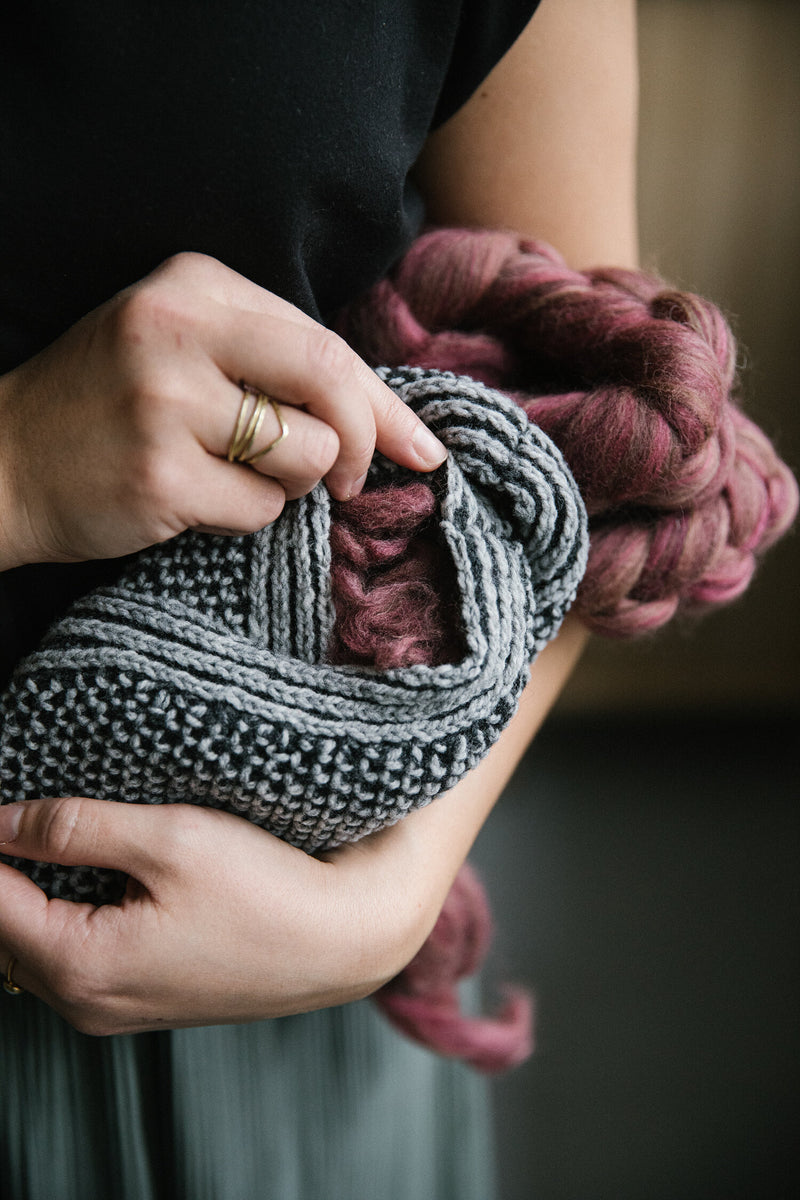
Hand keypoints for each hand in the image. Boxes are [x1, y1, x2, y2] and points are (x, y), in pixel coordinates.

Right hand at [0, 252, 445, 569]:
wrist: (6, 461)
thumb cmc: (113, 407)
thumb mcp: (186, 348)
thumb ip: (278, 363)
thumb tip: (396, 424)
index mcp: (196, 285)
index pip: (327, 342)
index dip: (384, 403)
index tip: (422, 448)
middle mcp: (179, 328)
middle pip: (330, 381)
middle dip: (361, 442)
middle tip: (349, 482)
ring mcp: (165, 402)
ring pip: (306, 454)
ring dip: (290, 485)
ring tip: (227, 474)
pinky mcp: (159, 474)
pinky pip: (262, 510)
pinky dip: (245, 517)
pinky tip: (193, 499)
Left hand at [0, 797, 430, 1033]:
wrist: (346, 939)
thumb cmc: (269, 891)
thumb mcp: (170, 840)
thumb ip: (72, 828)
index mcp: (81, 965)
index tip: (1, 795)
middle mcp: (87, 1003)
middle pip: (4, 930)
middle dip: (3, 869)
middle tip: (19, 811)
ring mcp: (116, 1008)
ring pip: (35, 946)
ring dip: (29, 893)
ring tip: (45, 833)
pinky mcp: (145, 999)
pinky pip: (73, 957)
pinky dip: (62, 913)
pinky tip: (86, 871)